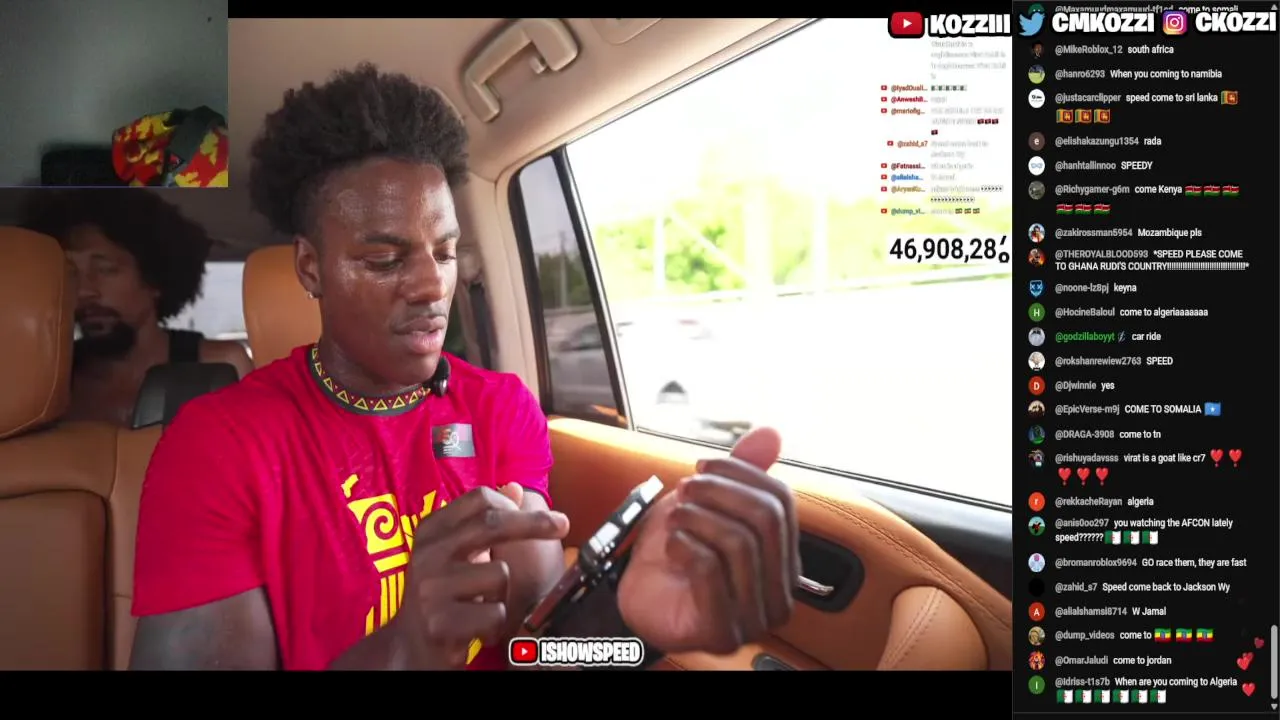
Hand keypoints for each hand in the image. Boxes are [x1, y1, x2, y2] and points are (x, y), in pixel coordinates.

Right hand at [393, 486, 569, 667]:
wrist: (407, 647)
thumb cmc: (441, 596)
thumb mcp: (453, 554)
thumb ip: (481, 522)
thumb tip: (516, 488)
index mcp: (430, 531)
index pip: (479, 500)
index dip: (515, 505)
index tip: (544, 516)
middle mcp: (427, 554)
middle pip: (492, 524)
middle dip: (534, 523)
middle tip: (563, 525)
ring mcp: (431, 589)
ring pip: (499, 575)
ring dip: (502, 595)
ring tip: (481, 607)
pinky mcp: (440, 622)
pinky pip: (496, 612)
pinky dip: (495, 625)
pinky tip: (477, 630)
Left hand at [617, 427, 799, 654]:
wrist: (637, 600)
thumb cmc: (676, 555)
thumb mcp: (707, 504)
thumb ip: (742, 473)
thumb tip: (771, 434)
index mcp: (784, 560)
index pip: (782, 501)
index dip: (742, 474)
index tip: (703, 466)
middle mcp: (779, 593)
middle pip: (766, 519)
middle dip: (718, 493)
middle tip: (685, 489)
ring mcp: (754, 618)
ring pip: (738, 542)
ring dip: (696, 518)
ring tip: (674, 519)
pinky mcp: (722, 632)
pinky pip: (710, 570)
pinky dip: (684, 546)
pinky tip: (672, 546)